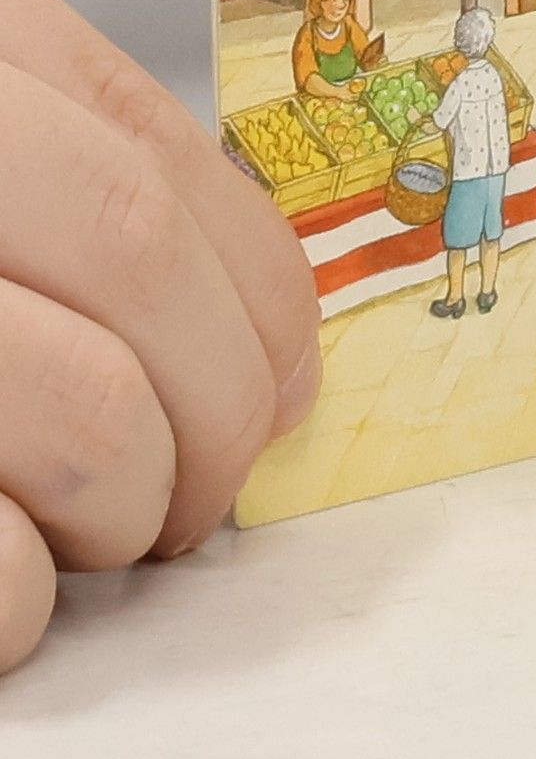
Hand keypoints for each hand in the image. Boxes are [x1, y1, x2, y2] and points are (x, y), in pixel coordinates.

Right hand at [0, 0, 322, 673]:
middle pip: (138, 256)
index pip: (157, 153)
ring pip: (85, 412)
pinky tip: (12, 596)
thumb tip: (268, 356)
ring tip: (97, 534)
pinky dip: (20, 605)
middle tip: (203, 493)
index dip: (259, 290)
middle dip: (213, 403)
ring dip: (129, 501)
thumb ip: (78, 192)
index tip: (284, 386)